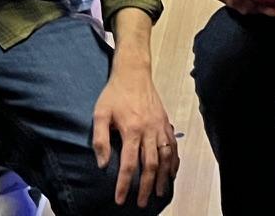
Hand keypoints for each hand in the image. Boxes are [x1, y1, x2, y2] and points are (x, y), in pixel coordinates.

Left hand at [92, 62, 178, 206]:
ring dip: (162, 177)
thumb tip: (102, 164)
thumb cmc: (114, 93)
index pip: (129, 164)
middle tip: (141, 203)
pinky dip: (174, 160)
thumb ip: (100, 140)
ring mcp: (160, 126)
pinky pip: (173, 145)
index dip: (124, 184)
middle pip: (150, 165)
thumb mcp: (100, 114)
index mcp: (131, 130)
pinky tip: (172, 172)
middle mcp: (149, 130)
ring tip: (158, 192)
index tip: (120, 199)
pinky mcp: (166, 122)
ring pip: (165, 157)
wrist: (134, 72)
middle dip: (145, 187)